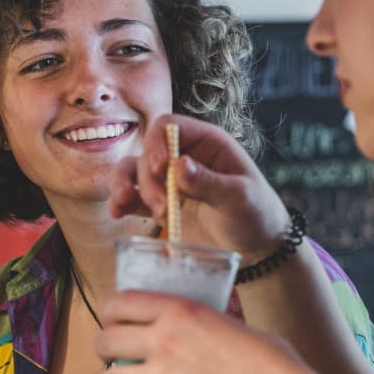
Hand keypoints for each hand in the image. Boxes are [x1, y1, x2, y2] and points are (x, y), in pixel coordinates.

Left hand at [93, 290, 334, 373]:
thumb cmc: (269, 360)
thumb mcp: (231, 322)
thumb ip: (204, 324)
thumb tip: (198, 331)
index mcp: (178, 312)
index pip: (121, 303)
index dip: (110, 312)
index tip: (112, 321)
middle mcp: (163, 343)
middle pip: (106, 341)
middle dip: (104, 349)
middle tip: (115, 356)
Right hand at [108, 113, 290, 262]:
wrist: (255, 247)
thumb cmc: (256, 213)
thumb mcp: (240, 197)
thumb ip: (210, 182)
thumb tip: (179, 165)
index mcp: (206, 142)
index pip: (169, 126)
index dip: (157, 143)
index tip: (159, 168)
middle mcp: (183, 156)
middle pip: (148, 153)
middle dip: (148, 180)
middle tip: (163, 207)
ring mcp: (169, 181)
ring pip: (133, 171)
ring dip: (125, 185)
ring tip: (125, 204)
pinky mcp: (161, 204)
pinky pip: (134, 198)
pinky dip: (121, 203)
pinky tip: (117, 212)